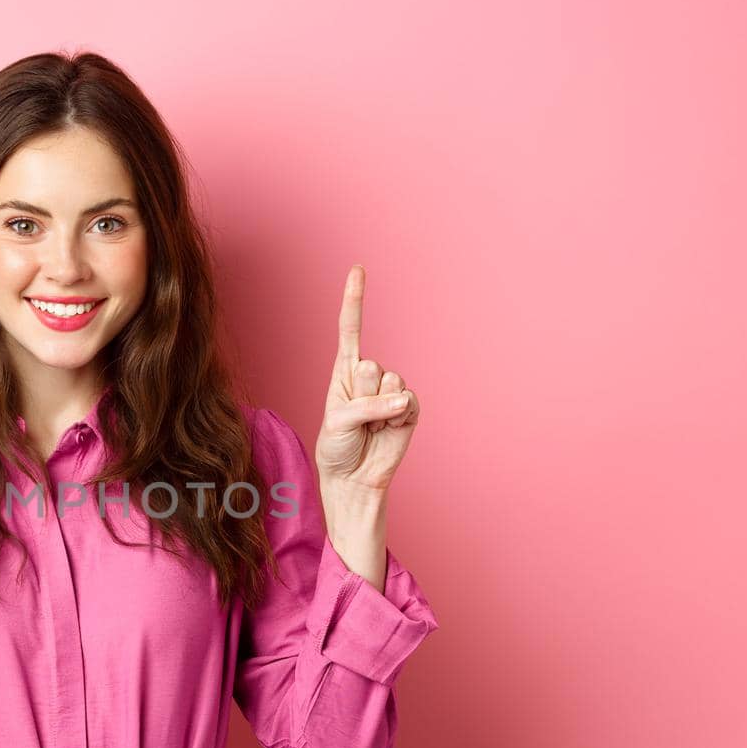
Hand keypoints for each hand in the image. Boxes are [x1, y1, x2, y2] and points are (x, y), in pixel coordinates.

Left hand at [313, 265, 420, 493]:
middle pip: (371, 365)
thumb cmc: (337, 447)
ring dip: (379, 409)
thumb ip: (367, 406)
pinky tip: (388, 429)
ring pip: (391, 383)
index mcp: (344, 371)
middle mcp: (368, 376)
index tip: (358, 269)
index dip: (355, 299)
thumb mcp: (338, 423)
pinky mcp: (410, 407)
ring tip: (371, 425)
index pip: (351, 329)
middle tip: (356, 417)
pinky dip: (397, 418)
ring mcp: (391, 391)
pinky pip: (408, 401)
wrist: (354, 478)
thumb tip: (403, 399)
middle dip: (362, 394)